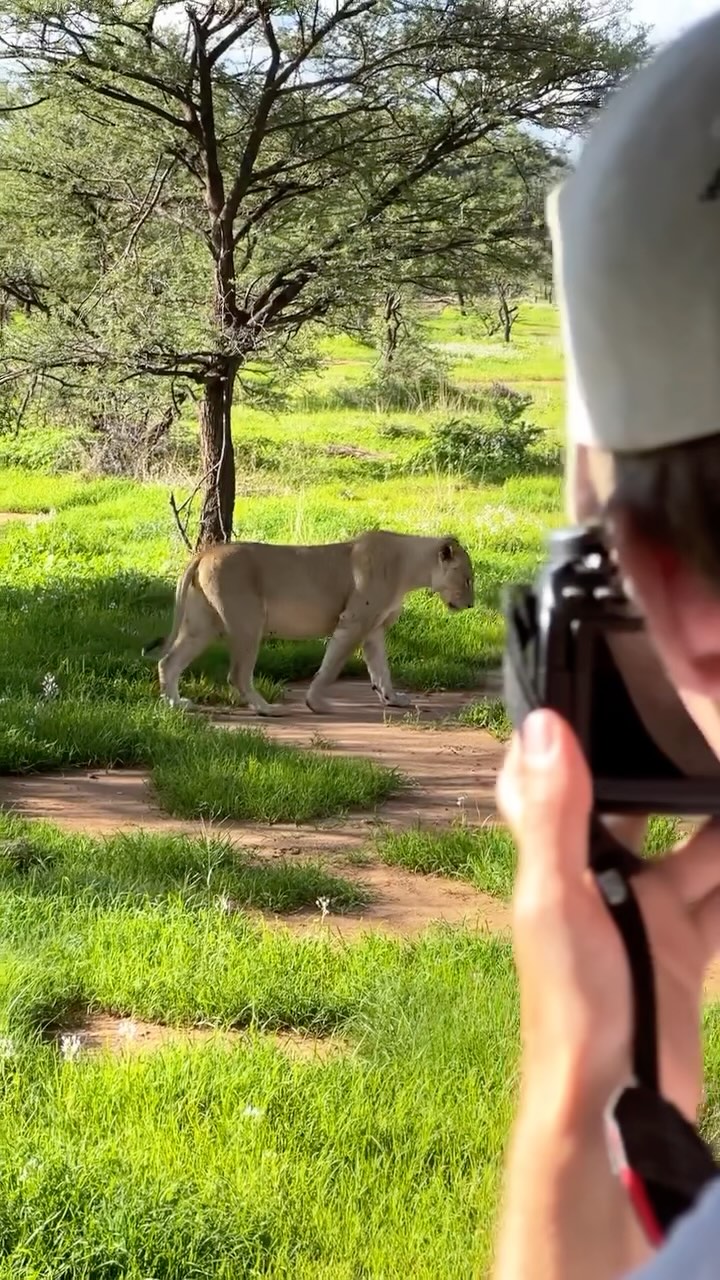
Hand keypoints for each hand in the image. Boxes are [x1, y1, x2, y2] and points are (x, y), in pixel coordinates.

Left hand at [497, 709, 719, 1122]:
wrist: (614, 1104)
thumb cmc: (572, 1008)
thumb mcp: (558, 901)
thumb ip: (552, 817)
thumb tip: (541, 725)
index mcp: (557, 859)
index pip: (544, 780)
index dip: (557, 735)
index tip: (581, 679)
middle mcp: (597, 877)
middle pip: (633, 803)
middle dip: (664, 766)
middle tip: (702, 716)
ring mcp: (644, 912)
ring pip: (692, 846)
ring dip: (715, 814)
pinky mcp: (684, 947)